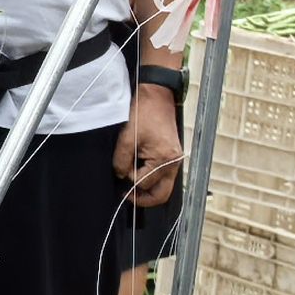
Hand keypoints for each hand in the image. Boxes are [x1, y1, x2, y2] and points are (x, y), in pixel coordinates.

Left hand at [118, 84, 185, 205]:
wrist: (157, 95)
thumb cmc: (144, 113)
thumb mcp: (126, 137)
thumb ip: (121, 160)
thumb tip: (120, 176)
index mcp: (164, 159)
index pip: (144, 182)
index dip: (129, 181)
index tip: (119, 174)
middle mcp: (174, 162)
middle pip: (161, 194)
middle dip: (144, 199)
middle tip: (127, 195)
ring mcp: (176, 160)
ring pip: (164, 187)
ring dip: (148, 189)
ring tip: (132, 184)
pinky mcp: (173, 155)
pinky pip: (164, 176)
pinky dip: (152, 179)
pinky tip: (140, 172)